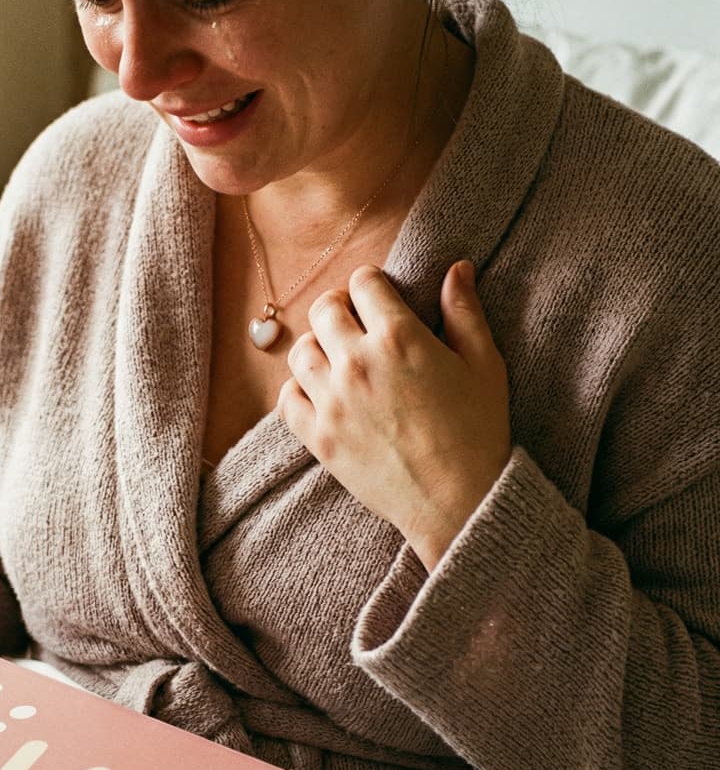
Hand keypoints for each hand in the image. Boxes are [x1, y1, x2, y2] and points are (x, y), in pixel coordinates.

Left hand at [277, 261, 510, 571]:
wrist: (459, 501)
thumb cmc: (479, 432)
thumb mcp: (484, 365)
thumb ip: (465, 312)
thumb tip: (455, 268)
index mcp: (399, 337)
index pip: (363, 282)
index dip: (372, 285)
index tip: (378, 299)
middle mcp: (357, 363)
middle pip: (323, 309)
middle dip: (340, 309)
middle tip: (356, 325)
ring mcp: (331, 401)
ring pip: (300, 351)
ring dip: (318, 348)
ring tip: (340, 361)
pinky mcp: (317, 437)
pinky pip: (285, 398)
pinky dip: (298, 391)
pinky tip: (321, 395)